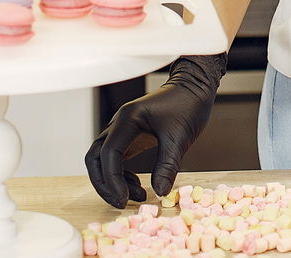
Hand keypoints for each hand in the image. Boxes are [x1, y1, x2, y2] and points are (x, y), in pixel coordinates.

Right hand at [85, 52, 226, 206]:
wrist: (194, 88)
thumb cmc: (188, 105)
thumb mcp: (180, 137)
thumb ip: (167, 165)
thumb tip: (159, 193)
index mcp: (128, 119)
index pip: (109, 153)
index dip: (113, 180)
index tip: (123, 199)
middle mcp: (119, 123)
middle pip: (96, 157)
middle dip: (104, 183)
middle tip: (120, 202)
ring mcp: (123, 130)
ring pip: (103, 160)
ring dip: (113, 181)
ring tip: (137, 197)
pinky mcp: (130, 137)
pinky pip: (116, 159)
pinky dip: (121, 175)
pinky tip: (137, 186)